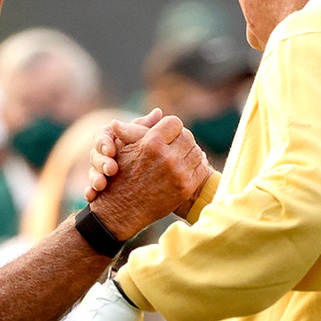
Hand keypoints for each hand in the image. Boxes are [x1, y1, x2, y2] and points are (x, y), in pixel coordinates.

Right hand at [84, 108, 163, 201]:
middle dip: (102, 162)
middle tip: (111, 169)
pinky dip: (90, 192)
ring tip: (101, 184)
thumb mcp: (146, 140)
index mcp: (111, 138)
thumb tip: (158, 112)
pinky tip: (92, 196)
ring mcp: (100, 172)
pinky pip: (90, 190)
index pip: (101, 135)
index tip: (111, 151)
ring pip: (92, 173)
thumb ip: (147, 128)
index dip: (104, 142)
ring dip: (95, 178)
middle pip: (95, 155)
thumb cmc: (148, 154)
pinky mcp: (99, 189)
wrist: (147, 185)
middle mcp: (102, 154)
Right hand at [85, 113, 211, 238]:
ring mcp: (179, 174)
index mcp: (152, 143)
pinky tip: (185, 168)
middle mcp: (167, 157)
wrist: (123, 209)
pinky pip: (200, 168)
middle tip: (174, 145)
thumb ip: (141, 127)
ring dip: (188, 152)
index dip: (170, 127)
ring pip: (196, 151)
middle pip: (187, 136)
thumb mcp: (125, 148)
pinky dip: (195, 166)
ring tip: (179, 156)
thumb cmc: (120, 175)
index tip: (166, 134)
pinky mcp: (186, 187)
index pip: (174, 123)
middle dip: (180, 139)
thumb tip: (158, 111)